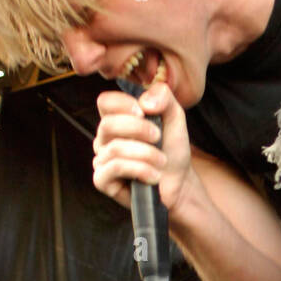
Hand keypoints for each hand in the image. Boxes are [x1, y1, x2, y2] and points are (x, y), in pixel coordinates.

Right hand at [92, 81, 193, 217]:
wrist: (178, 183)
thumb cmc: (171, 149)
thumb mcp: (174, 117)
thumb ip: (163, 97)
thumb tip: (144, 102)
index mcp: (116, 119)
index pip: (105, 102)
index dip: (123, 104)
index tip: (144, 112)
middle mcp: (104, 138)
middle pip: (108, 124)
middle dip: (138, 129)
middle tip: (158, 137)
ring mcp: (101, 159)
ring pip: (115, 149)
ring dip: (146, 154)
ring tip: (162, 161)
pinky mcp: (102, 180)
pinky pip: (114, 168)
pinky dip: (140, 170)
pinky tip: (154, 176)